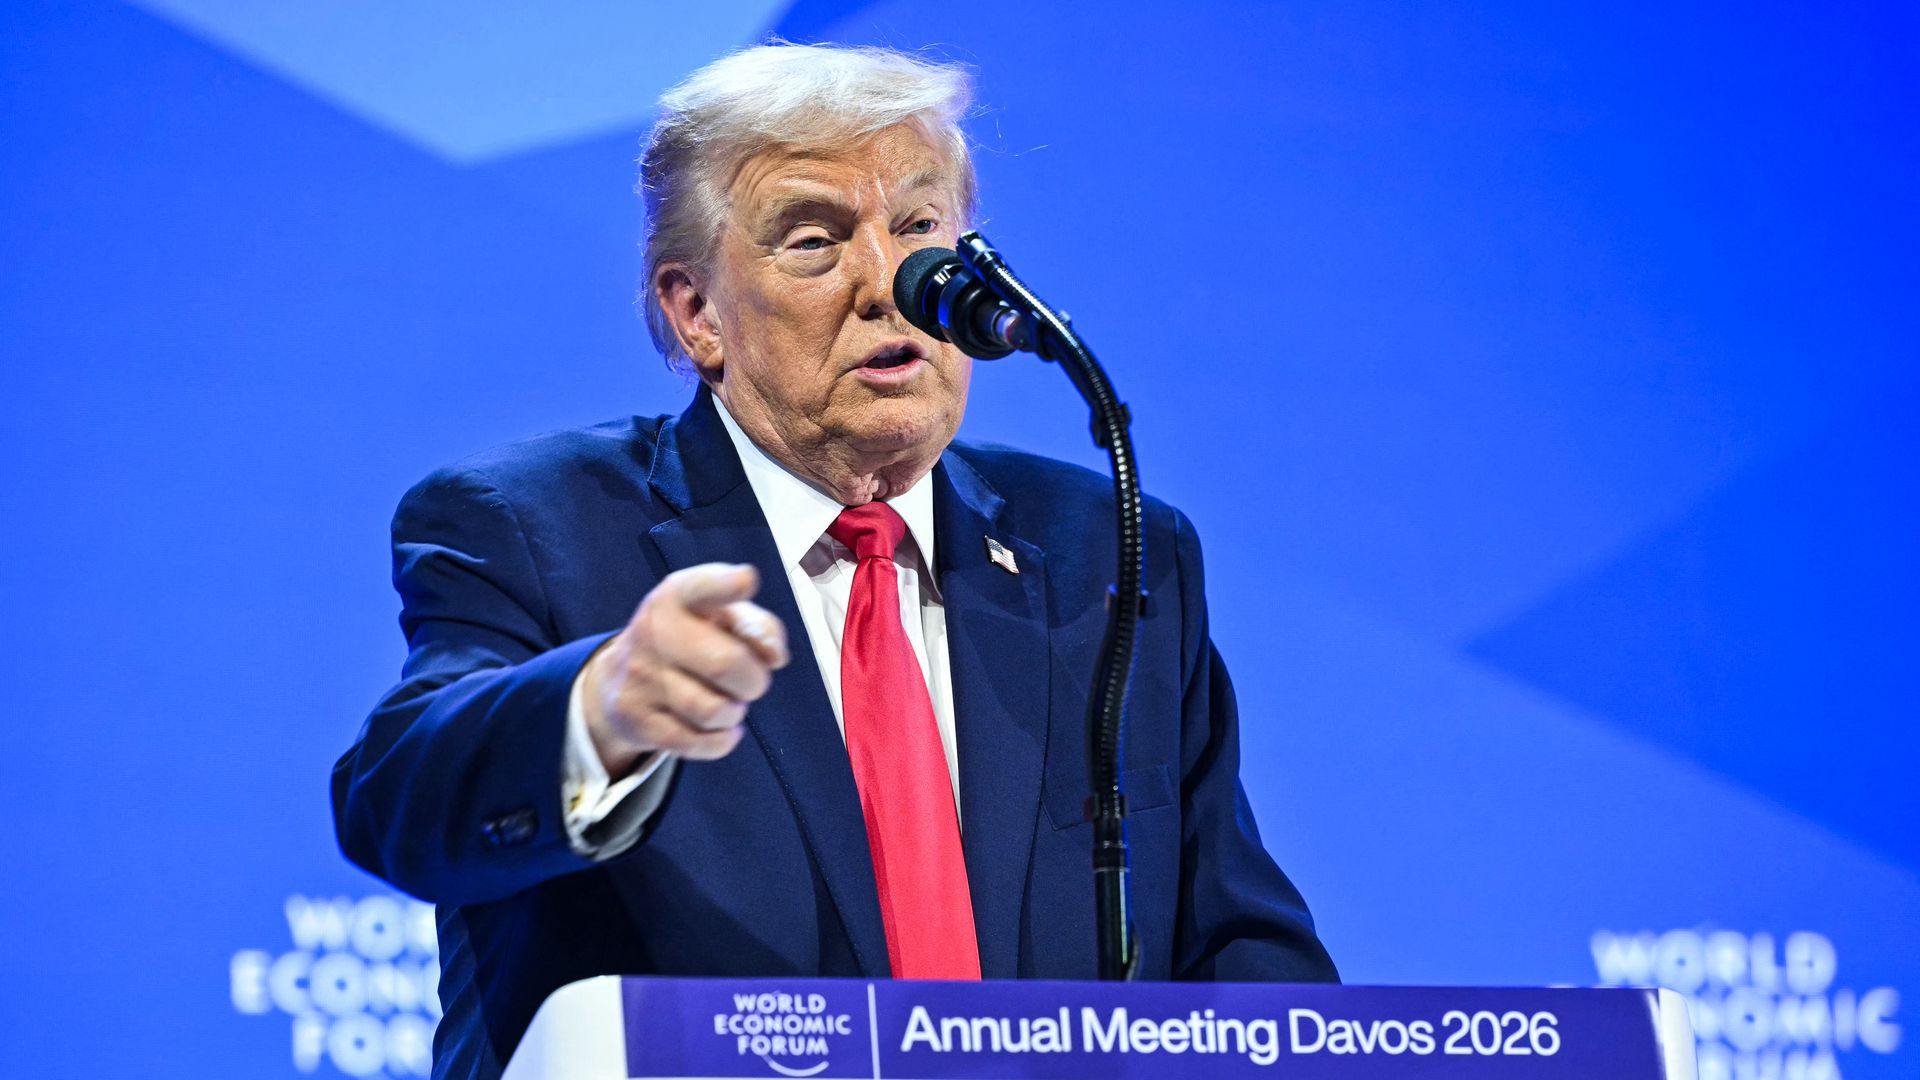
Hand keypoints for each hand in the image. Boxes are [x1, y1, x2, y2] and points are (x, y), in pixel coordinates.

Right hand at [581, 563, 789, 775]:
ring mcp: (641, 678)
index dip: (727, 584)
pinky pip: (697, 743)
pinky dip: (721, 740)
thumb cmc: (689, 641)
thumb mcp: (719, 618)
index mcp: (677, 597)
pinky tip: (721, 728)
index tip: (747, 581)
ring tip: (729, 703)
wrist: (616, 681)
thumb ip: (759, 627)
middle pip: (726, 664)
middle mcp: (654, 632)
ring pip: (714, 710)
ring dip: (735, 712)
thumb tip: (775, 657)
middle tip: (751, 681)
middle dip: (754, 680)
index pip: (701, 586)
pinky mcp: (638, 720)